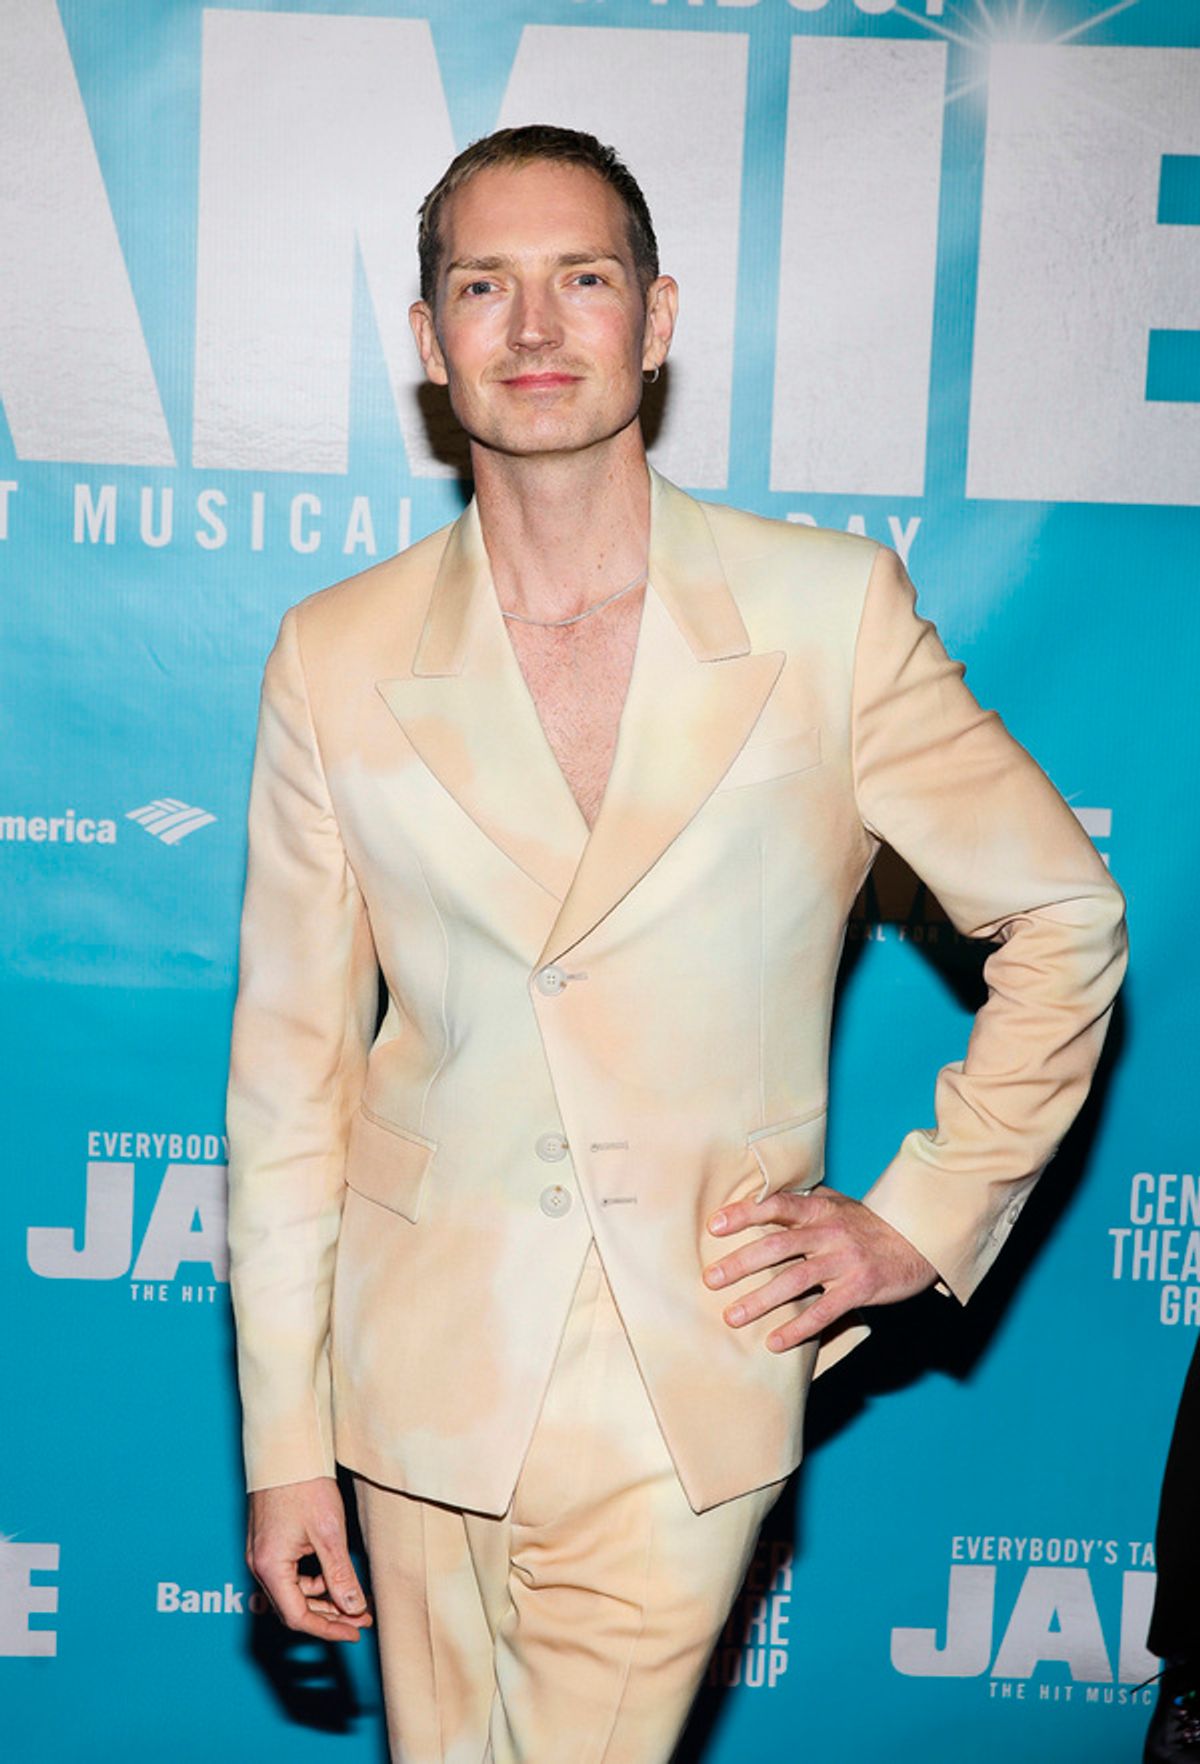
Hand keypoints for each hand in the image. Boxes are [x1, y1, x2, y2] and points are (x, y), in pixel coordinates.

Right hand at [246, 1476, 372, 1641]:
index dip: (328, 1629)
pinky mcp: (268, 1541)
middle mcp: (260, 1564)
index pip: (298, 1616)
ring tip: (354, 1597)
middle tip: (361, 1618)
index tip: (354, 1631)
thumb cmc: (304, 1485)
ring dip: (322, 1598)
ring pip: (292, 1591)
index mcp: (271, 1566)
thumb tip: (353, 1608)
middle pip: (293, 1607)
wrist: (286, 1449)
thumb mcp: (329, 1534)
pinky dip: (312, 1579)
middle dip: (329, 1616)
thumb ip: (340, 1575)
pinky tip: (333, 1573)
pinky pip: (289, 1573)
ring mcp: (262, 1552)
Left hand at [704, 1188, 937, 1351]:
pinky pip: (823, 1311)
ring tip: (732, 1316)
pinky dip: (797, 1328)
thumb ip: (805, 1202)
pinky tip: (774, 1341)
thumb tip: (764, 1197)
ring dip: (760, 1300)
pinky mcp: (860, 1289)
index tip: (714, 1225)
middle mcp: (830, 1232)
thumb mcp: (839, 1204)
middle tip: (710, 1279)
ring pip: (795, 1281)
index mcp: (821, 1209)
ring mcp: (845, 1261)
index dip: (744, 1213)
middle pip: (777, 1246)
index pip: (776, 1206)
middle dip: (740, 1263)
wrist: (919, 1241)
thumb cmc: (870, 1224)